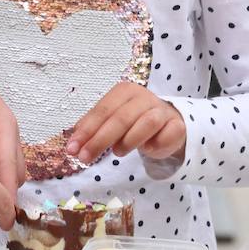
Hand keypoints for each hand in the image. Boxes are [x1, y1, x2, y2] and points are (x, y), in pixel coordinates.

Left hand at [66, 83, 186, 165]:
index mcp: (124, 91)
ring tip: (117, 153)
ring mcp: (162, 110)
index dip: (86, 131)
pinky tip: (148, 149)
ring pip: (146, 123)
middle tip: (84, 158)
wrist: (168, 123)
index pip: (102, 110)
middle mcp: (143, 97)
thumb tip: (73, 144)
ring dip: (129, 140)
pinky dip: (156, 144)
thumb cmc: (134, 122)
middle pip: (120, 118)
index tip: (71, 149)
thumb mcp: (112, 121)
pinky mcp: (177, 125)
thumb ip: (93, 129)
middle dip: (100, 140)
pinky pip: (167, 135)